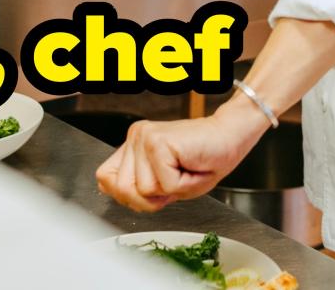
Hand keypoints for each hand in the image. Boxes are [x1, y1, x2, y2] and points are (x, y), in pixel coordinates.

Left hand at [95, 101, 268, 212]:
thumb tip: (104, 185)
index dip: (127, 194)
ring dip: (170, 190)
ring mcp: (144, 137)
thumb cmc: (204, 160)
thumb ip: (135, 186)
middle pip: (122, 190)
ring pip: (142, 190)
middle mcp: (135, 136)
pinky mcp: (158, 142)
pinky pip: (164, 185)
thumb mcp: (165, 183)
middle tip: (175, 178)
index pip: (105, 178)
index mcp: (133, 144)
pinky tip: (189, 166)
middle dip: (151, 197)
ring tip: (183, 170)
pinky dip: (182, 185)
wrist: (230, 138)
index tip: (154, 188)